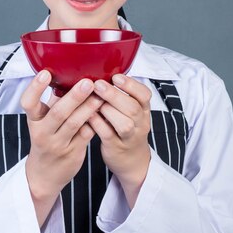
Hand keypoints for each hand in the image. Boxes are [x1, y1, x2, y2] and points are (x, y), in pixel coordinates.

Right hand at [21, 71, 103, 224]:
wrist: (44, 175)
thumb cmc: (46, 139)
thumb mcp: (43, 121)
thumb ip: (54, 102)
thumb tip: (68, 75)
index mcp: (34, 120)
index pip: (28, 102)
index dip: (35, 87)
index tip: (45, 73)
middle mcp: (43, 132)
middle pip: (58, 113)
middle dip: (74, 97)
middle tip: (88, 82)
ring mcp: (58, 144)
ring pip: (75, 124)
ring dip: (89, 108)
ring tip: (100, 95)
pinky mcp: (73, 152)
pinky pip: (86, 134)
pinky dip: (95, 121)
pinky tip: (104, 111)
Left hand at [88, 74, 151, 207]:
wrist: (132, 160)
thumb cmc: (126, 129)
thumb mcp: (131, 112)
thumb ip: (121, 95)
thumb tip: (102, 71)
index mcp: (144, 110)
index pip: (144, 95)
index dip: (131, 85)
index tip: (116, 77)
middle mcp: (140, 123)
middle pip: (133, 108)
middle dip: (115, 95)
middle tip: (98, 85)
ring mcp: (129, 137)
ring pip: (123, 123)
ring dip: (107, 110)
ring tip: (93, 100)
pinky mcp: (116, 147)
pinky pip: (107, 134)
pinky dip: (97, 124)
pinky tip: (87, 115)